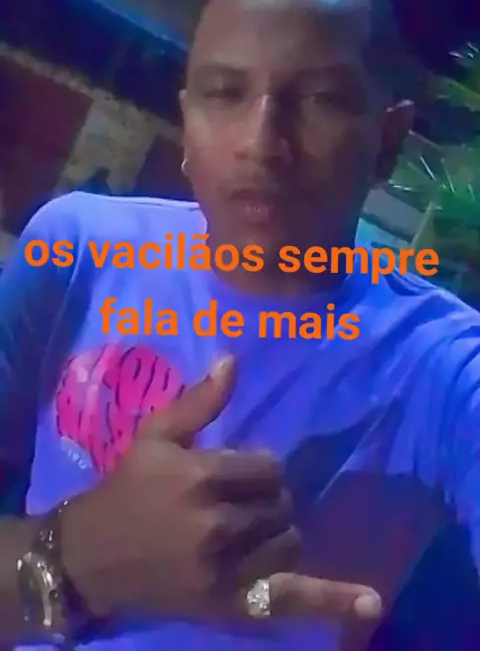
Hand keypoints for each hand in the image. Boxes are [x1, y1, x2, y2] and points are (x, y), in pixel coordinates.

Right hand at [61, 355, 381, 624]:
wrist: (92, 557)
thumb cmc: (128, 488)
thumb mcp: (156, 436)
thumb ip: (200, 402)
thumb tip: (233, 360)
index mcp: (203, 476)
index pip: (270, 467)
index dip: (259, 469)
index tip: (237, 474)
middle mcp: (218, 523)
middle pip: (282, 502)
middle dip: (267, 499)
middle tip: (237, 504)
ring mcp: (227, 569)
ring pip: (289, 540)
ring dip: (278, 532)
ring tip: (249, 532)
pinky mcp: (230, 604)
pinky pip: (291, 600)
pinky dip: (333, 600)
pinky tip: (371, 602)